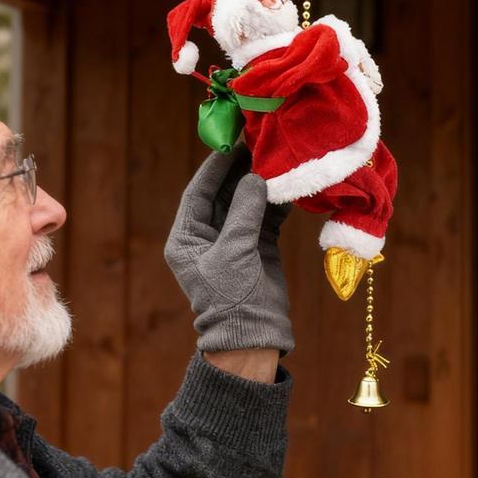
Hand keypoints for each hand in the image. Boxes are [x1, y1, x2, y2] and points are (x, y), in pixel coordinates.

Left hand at [164, 144, 293, 355]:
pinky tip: (290, 182)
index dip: (214, 167)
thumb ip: (243, 213)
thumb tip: (255, 177)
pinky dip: (277, 200)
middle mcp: (207, 235)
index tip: (231, 141)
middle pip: (222, 193)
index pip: (198, 193)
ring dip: (260, 181)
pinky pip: (265, 215)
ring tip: (277, 156)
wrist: (252, 335)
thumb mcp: (233, 253)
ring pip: (245, 201)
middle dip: (240, 169)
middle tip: (258, 141)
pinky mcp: (257, 246)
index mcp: (186, 238)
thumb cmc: (230, 298)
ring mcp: (233, 240)